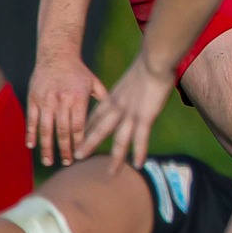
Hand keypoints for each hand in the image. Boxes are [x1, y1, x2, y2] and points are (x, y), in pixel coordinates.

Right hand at [27, 53, 105, 166]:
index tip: (82, 154)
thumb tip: (115, 116)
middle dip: (65, 148)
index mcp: (78, 98)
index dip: (80, 141)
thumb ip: (103, 100)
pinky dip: (31, 133)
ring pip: (45, 128)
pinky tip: (32, 146)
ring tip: (49, 161)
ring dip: (47, 146)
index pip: (79, 125)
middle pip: (62, 130)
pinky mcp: (33, 99)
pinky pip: (31, 119)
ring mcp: (45, 100)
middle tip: (67, 163)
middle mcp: (61, 100)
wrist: (56, 55)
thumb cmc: (78, 72)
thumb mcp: (94, 83)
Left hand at [79, 54, 175, 170]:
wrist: (154, 60)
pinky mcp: (145, 116)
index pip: (96, 115)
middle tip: (77, 158)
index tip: (79, 137)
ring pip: (119, 138)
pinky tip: (138, 164)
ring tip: (110, 172)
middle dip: (88, 144)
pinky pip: (141, 138)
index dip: (86, 127)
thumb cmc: (149, 62)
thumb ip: (131, 85)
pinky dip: (139, 152)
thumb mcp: (134, 74)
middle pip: (100, 129)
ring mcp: (131, 113)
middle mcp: (118, 107)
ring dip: (115, 156)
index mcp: (114, 97)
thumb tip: (135, 85)